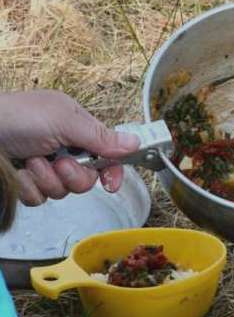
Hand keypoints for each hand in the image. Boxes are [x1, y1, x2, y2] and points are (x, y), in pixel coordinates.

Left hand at [0, 90, 140, 204]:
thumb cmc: (14, 117)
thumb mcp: (63, 121)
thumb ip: (101, 136)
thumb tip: (135, 143)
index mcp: (75, 128)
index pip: (107, 154)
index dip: (113, 171)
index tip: (110, 184)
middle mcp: (62, 149)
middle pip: (87, 179)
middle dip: (73, 175)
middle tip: (58, 162)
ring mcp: (43, 168)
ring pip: (63, 191)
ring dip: (47, 179)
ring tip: (30, 161)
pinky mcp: (26, 184)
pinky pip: (39, 199)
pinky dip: (29, 187)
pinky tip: (18, 172)